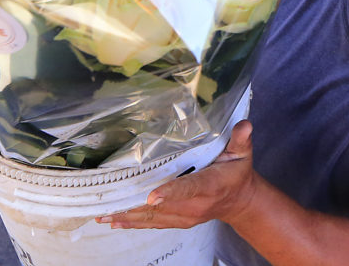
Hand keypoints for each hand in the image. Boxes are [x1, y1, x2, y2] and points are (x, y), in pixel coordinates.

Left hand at [97, 120, 255, 229]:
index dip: (170, 193)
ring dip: (128, 217)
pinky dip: (134, 223)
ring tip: (104, 215)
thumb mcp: (242, 154)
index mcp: (210, 185)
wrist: (239, 201)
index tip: (152, 197)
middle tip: (108, 205)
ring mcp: (186, 216)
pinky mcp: (178, 221)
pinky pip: (154, 224)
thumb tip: (244, 125)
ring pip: (154, 218)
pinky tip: (116, 221)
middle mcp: (195, 205)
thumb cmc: (237, 173)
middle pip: (162, 207)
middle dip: (135, 207)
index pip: (189, 188)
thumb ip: (241, 139)